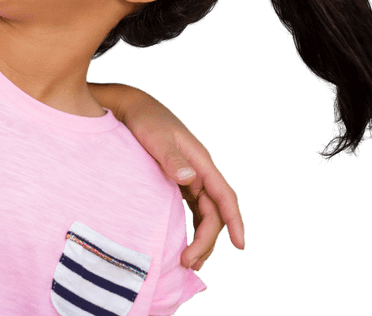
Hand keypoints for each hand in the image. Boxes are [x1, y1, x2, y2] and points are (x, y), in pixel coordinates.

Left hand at [131, 101, 244, 271]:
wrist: (131, 108)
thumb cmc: (144, 120)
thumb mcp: (156, 137)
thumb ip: (170, 158)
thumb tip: (190, 179)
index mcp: (201, 161)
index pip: (224, 196)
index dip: (235, 221)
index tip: (240, 245)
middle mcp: (200, 171)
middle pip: (214, 211)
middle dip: (207, 240)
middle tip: (189, 263)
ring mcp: (190, 177)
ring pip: (205, 214)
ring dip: (202, 238)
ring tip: (190, 263)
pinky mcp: (178, 181)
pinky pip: (193, 209)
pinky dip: (192, 227)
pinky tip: (185, 243)